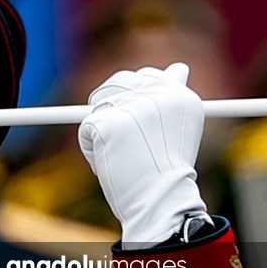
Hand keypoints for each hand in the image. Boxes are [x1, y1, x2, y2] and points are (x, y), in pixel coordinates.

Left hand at [78, 63, 209, 248]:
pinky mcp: (106, 122)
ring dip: (102, 127)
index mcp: (180, 95)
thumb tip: (178, 67)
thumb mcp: (179, 130)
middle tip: (119, 137)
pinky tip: (111, 162)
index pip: (152, 75)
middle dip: (112, 104)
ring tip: (122, 154)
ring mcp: (131, 106)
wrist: (161, 199)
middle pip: (120, 81)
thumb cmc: (168, 174)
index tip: (136, 116)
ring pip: (100, 104)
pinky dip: (91, 148)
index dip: (137, 93)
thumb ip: (171, 99)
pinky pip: (86, 128)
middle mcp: (159, 94)